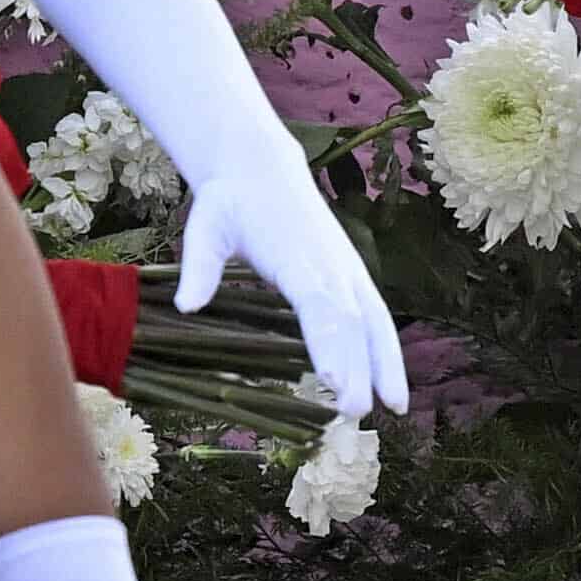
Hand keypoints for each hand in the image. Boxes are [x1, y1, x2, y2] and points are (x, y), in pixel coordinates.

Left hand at [169, 117, 410, 418]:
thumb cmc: (230, 202)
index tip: (333, 380)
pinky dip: (388, 352)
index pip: (319, 305)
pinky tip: (391, 388)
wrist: (262, 167)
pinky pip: (377, 317)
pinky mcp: (353, 275)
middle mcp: (332, 265)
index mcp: (298, 257)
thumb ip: (200, 267)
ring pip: (375, 321)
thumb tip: (187, 305)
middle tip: (354, 412)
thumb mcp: (206, 227)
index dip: (329, 343)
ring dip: (387, 365)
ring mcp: (348, 270)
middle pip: (352, 322)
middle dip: (358, 368)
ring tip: (394, 409)